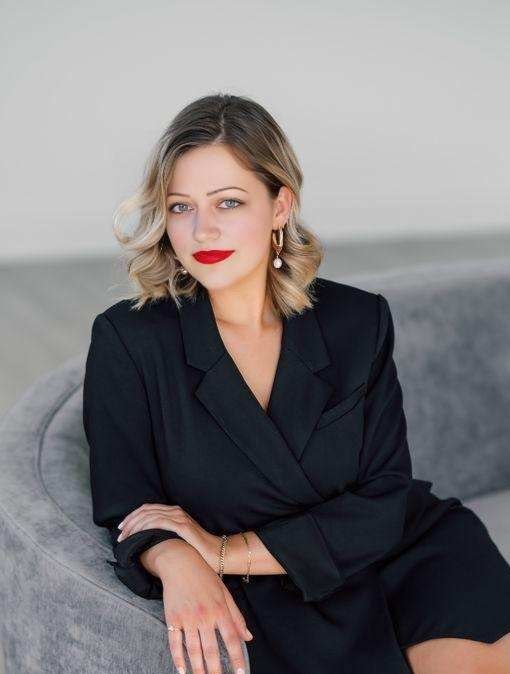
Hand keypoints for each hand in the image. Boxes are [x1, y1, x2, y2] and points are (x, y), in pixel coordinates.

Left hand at [116, 503, 220, 568]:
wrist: (216, 554)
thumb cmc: (196, 551)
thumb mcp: (177, 539)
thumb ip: (165, 535)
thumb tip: (146, 542)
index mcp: (173, 512)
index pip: (147, 508)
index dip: (132, 517)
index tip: (121, 528)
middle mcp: (175, 511)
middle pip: (145, 510)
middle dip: (129, 522)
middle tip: (119, 534)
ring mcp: (179, 517)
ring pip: (149, 516)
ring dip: (134, 526)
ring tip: (125, 538)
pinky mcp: (181, 525)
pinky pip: (158, 522)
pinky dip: (144, 528)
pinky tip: (137, 535)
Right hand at [157, 548, 251, 673]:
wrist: (180, 562)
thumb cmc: (205, 577)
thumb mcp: (224, 592)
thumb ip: (236, 616)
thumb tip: (248, 637)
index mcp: (220, 609)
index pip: (232, 639)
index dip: (237, 658)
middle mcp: (205, 616)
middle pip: (211, 650)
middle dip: (216, 670)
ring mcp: (188, 618)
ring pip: (194, 650)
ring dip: (198, 669)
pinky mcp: (173, 618)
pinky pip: (175, 643)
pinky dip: (178, 658)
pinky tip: (182, 670)